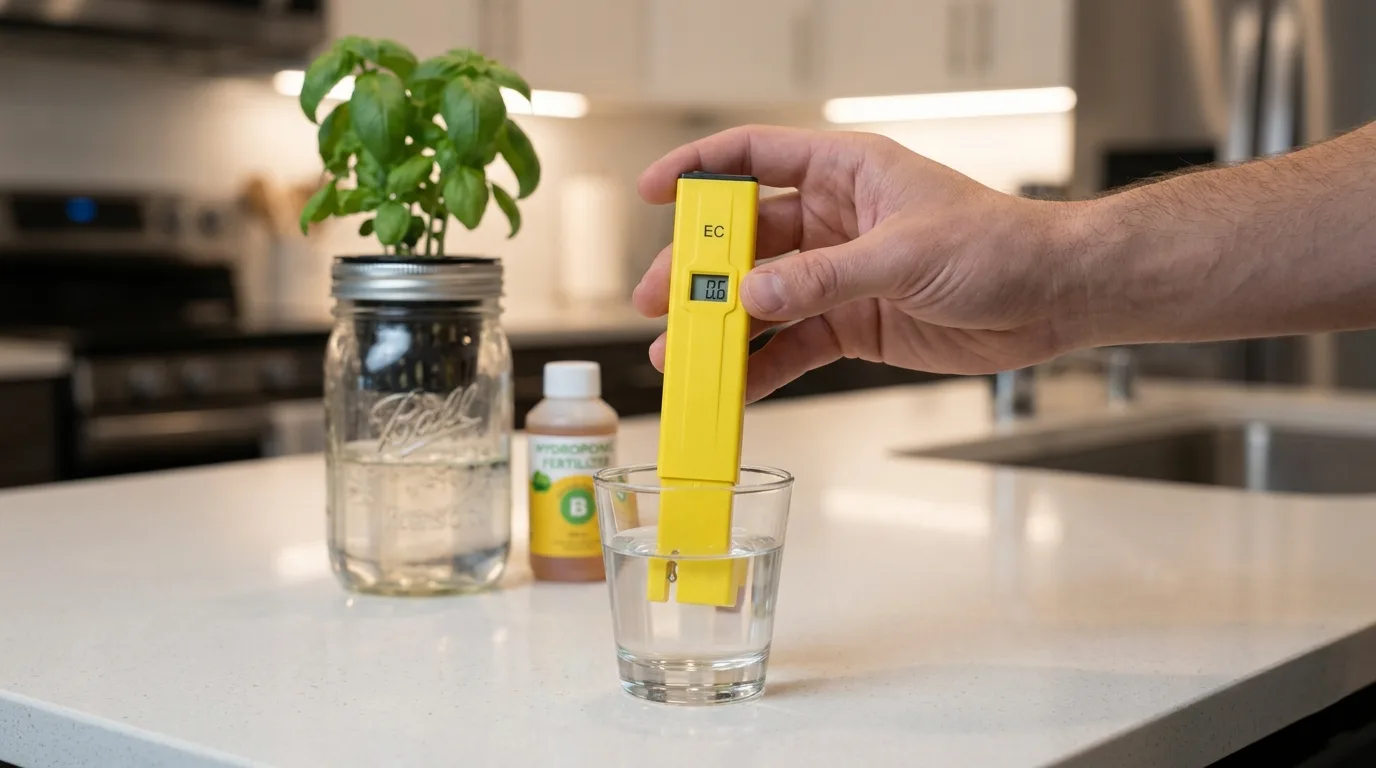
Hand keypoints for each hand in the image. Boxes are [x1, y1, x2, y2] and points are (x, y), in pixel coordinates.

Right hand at [633, 125, 1091, 401]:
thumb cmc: (1000, 245)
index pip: (755, 156)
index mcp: (845, 174)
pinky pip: (794, 345)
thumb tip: (754, 295)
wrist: (1053, 297)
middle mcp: (834, 221)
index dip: (699, 169)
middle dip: (698, 269)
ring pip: (763, 298)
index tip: (654, 192)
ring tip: (680, 354)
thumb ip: (825, 277)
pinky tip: (735, 386)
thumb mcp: (906, 255)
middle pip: (745, 239)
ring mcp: (840, 275)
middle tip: (657, 299)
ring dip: (722, 326)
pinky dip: (763, 366)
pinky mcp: (854, 324)